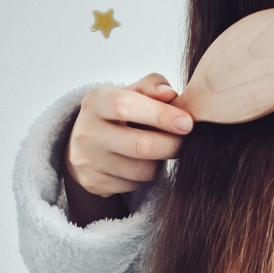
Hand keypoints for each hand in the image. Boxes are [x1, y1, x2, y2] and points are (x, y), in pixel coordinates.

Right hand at [65, 73, 193, 197]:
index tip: (187, 123)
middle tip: (184, 141)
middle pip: (141, 146)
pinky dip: (146, 177)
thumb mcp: (132, 92)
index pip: (125, 106)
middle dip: (172, 145)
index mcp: (96, 101)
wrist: (87, 144)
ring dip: (160, 162)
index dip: (161, 115)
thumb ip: (152, 87)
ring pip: (143, 170)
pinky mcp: (94, 182)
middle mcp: (87, 132)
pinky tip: (142, 163)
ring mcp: (88, 160)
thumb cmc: (120, 113)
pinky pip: (135, 185)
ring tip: (159, 150)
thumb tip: (169, 94)